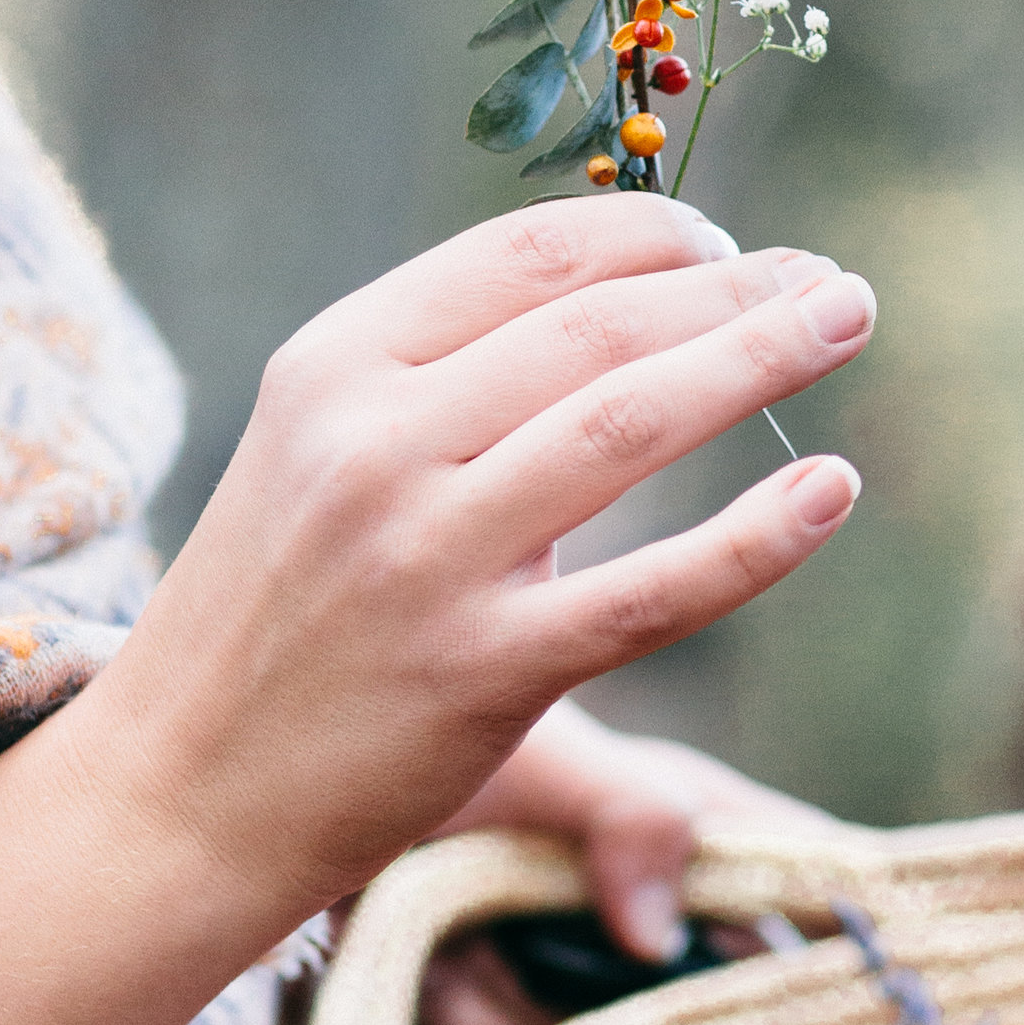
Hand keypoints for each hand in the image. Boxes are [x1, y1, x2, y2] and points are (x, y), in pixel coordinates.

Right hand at [0, 199, 871, 1024]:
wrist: (179, 791)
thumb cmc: (275, 613)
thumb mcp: (319, 451)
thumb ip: (445, 379)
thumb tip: (626, 308)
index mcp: (334, 364)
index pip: (524, 255)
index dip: (651, 233)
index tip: (730, 241)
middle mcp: (375, 442)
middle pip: (596, 327)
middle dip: (734, 289)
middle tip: (830, 282)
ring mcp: (428, 557)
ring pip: (630, 423)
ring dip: (758, 359)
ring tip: (844, 323)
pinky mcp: (483, 673)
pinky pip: (653, 591)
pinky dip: (756, 536)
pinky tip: (829, 487)